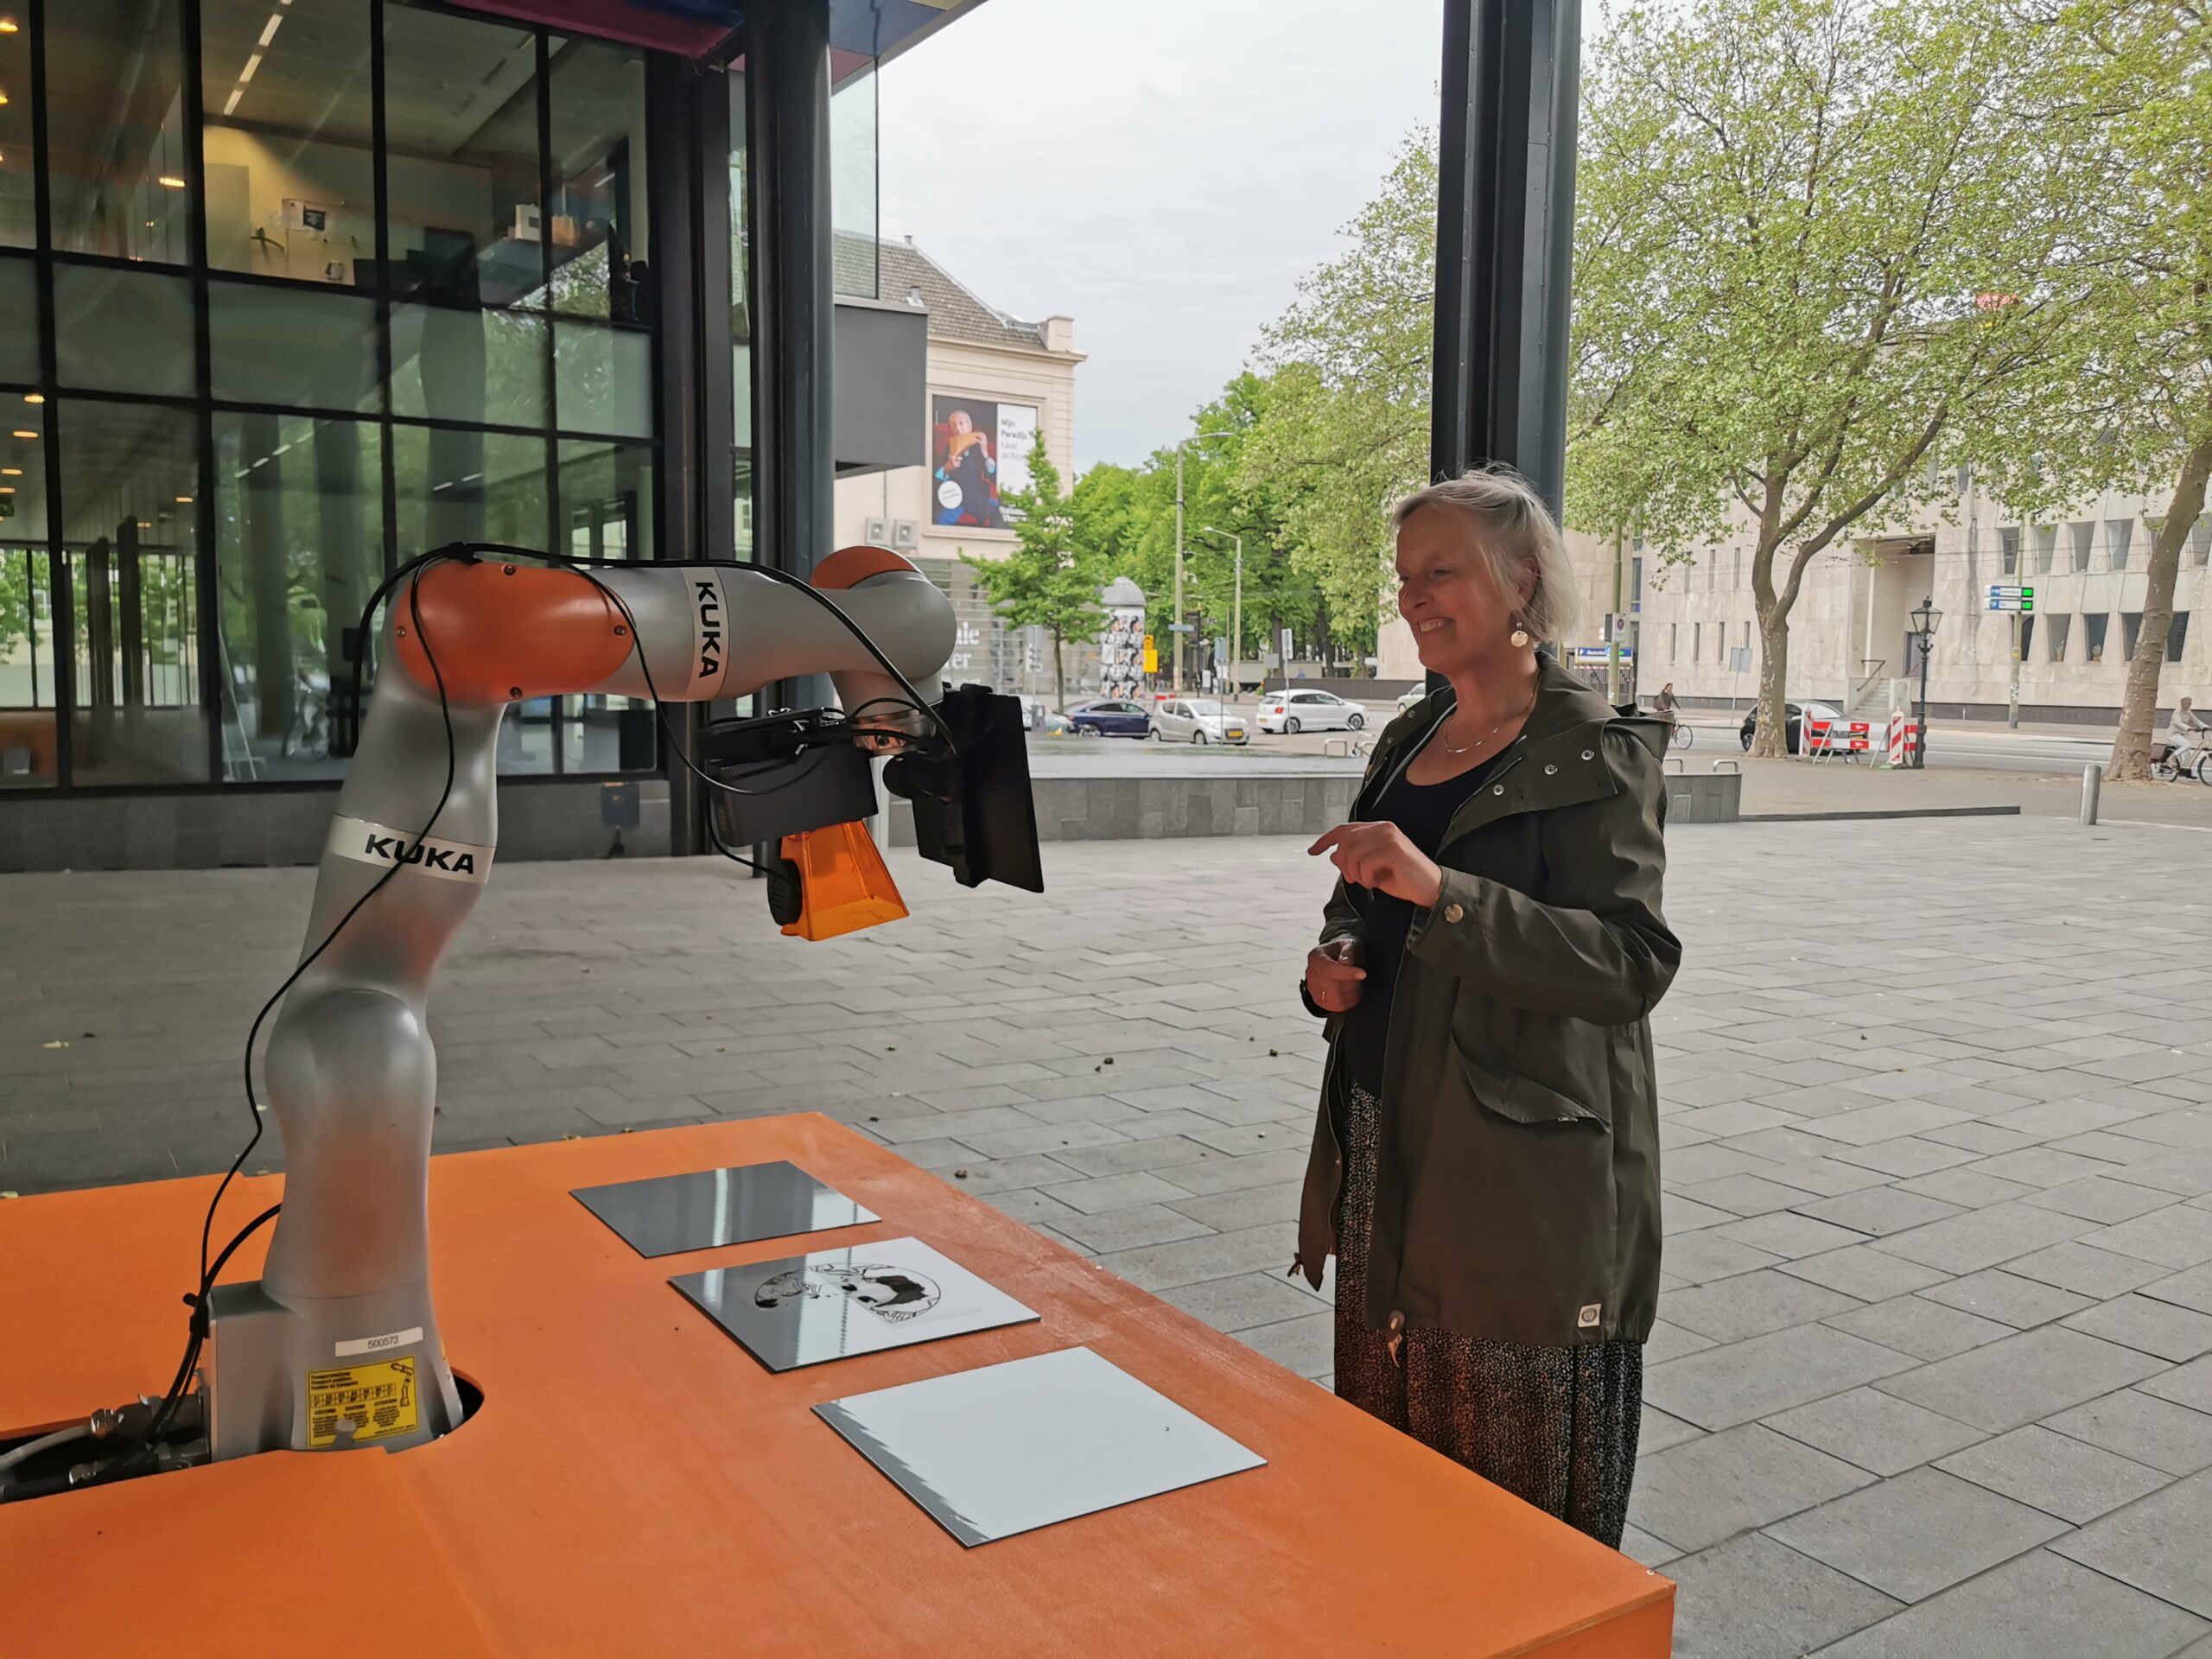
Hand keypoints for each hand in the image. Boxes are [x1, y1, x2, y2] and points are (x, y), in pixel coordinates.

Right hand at [1305, 940, 1364, 1012]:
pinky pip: (1335, 1007)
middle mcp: (1311, 974)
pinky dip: (1348, 1002)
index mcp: (1316, 957)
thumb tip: (1346, 962)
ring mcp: (1313, 988)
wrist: (1332, 959)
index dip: (1347, 973)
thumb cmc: (1341, 951)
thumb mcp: (1346, 944)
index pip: (1329, 969)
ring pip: (1335, 1000)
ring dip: (1351, 994)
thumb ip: (1347, 951)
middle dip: (1352, 984)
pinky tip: (1352, 993)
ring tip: (1357, 985)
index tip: (1363, 974)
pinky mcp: (1318, 1000)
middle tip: (1360, 977)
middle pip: (1333, 987)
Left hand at [1309, 823, 1444, 908]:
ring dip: (1356, 873)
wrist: (1431, 889)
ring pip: (1353, 853)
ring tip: (1369, 881)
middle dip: (1344, 865)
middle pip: (1345, 842)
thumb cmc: (1404, 880)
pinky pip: (1365, 863)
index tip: (1312, 851)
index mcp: (1378, 829)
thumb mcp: (1372, 871)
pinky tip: (1377, 882)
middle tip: (1354, 880)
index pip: (1345, 829)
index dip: (1326, 840)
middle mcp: (1383, 828)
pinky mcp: (1394, 849)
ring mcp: (1389, 837)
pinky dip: (1366, 877)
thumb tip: (1333, 855)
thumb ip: (1354, 860)